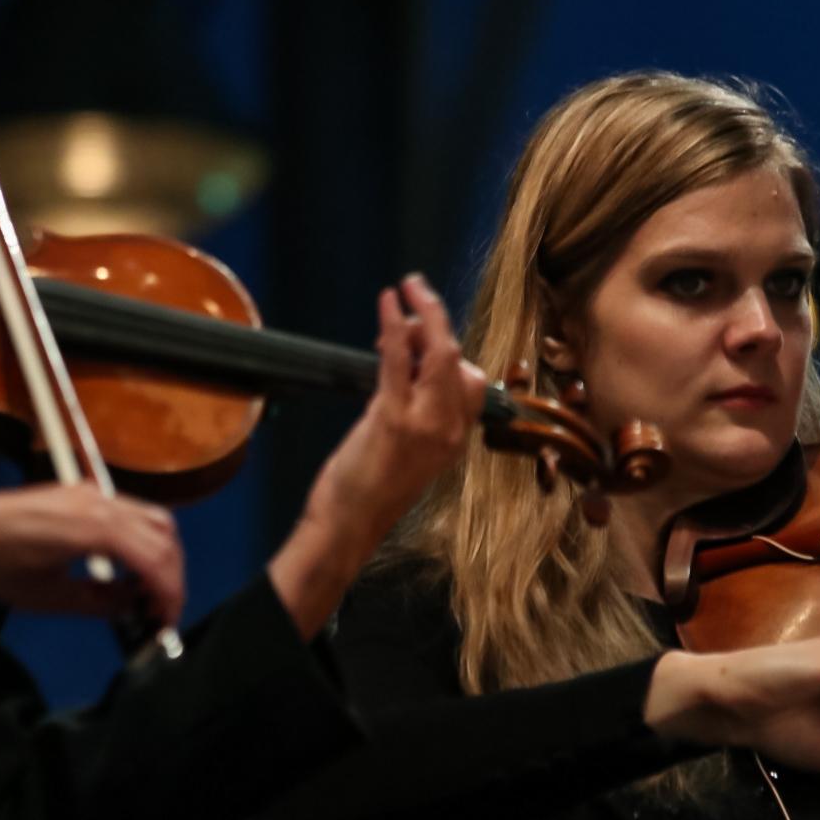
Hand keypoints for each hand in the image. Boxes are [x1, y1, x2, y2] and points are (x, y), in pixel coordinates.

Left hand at [0, 479, 183, 626]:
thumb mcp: (48, 597)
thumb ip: (99, 603)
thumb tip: (133, 607)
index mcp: (94, 528)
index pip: (154, 559)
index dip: (168, 593)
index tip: (167, 622)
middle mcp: (100, 502)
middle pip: (163, 534)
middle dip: (170, 575)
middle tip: (162, 610)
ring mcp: (92, 493)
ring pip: (152, 518)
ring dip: (160, 555)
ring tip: (148, 591)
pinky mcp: (82, 493)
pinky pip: (129, 511)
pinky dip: (142, 539)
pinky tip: (127, 567)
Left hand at [268, 273, 488, 636]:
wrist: (348, 527)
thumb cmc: (369, 492)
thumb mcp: (405, 453)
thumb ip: (414, 412)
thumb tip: (407, 371)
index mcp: (456, 438)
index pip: (471, 380)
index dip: (446, 350)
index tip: (415, 339)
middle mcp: (449, 428)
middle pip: (458, 359)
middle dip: (437, 319)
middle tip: (416, 293)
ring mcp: (424, 423)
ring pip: (440, 353)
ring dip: (424, 314)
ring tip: (402, 295)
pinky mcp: (392, 417)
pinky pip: (400, 359)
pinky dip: (396, 323)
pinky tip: (390, 299)